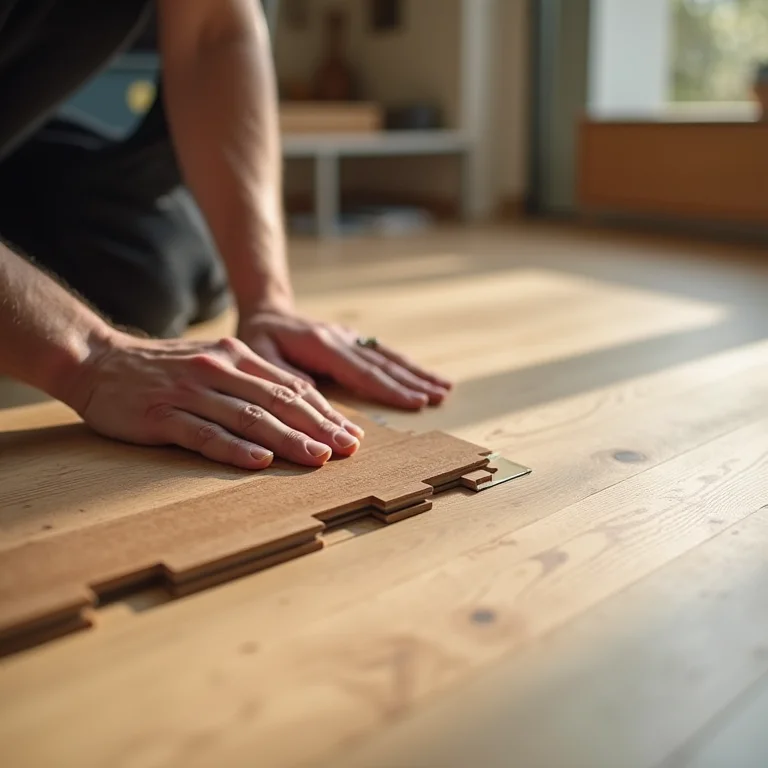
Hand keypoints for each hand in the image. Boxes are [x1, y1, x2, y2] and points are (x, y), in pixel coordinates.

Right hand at [68, 331, 364, 469]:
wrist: (97, 360)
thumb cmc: (164, 368)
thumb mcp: (213, 362)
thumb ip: (251, 380)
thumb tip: (300, 404)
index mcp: (235, 356)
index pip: (291, 386)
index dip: (324, 411)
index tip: (351, 433)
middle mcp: (218, 368)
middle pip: (278, 401)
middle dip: (318, 427)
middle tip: (348, 449)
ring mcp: (189, 390)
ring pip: (248, 417)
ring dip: (287, 439)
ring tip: (318, 459)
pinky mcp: (161, 414)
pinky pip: (203, 433)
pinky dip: (234, 447)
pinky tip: (260, 461)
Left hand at [237, 310, 451, 409]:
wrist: (266, 311)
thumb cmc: (259, 337)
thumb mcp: (259, 355)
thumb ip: (286, 377)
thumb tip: (315, 397)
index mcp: (321, 344)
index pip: (362, 372)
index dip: (390, 389)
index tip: (416, 403)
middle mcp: (341, 338)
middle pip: (383, 363)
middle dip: (414, 382)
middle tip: (441, 396)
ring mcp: (349, 338)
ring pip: (388, 357)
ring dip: (417, 373)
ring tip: (444, 387)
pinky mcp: (352, 340)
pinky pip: (382, 353)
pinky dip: (405, 365)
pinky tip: (422, 375)